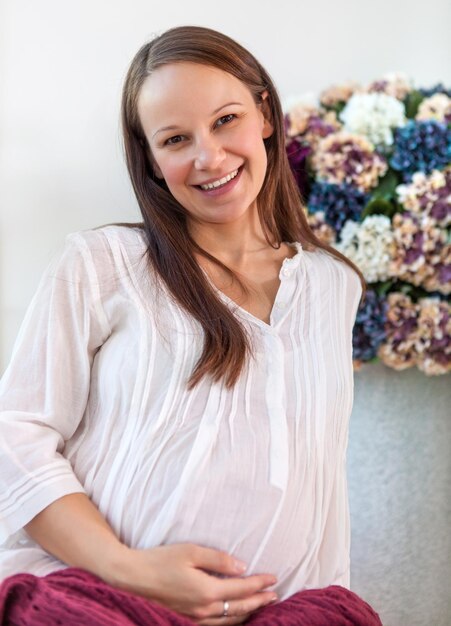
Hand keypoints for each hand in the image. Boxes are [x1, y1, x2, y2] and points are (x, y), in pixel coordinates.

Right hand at [109, 542, 277, 623]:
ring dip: (247, 613)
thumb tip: (241, 567)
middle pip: (239, 608)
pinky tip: (233, 617)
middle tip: (274, 595)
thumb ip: (218, 559)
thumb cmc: (161, 559)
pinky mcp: (186, 619)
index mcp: (207, 590)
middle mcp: (203, 609)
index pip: (241, 588)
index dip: (259, 583)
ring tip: (260, 606)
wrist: (133, 577)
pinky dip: (230, 622)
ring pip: (229, 621)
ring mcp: (194, 617)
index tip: (273, 578)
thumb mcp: (192, 551)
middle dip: (259, 601)